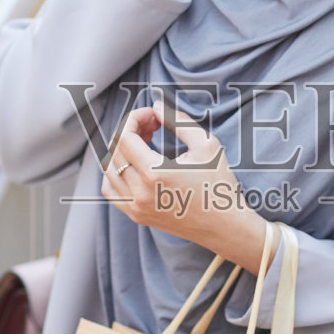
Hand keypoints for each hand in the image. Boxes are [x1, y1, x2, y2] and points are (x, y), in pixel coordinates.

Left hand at [100, 100, 274, 273]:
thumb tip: (156, 107)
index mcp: (155, 174)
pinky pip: (112, 191)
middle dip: (131, 130)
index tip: (152, 115)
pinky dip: (115, 173)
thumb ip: (179, 121)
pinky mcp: (137, 216)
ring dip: (121, 150)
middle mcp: (139, 193)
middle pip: (115, 150)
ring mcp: (135, 207)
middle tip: (154, 125)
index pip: (125, 136)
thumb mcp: (206, 144)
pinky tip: (134, 165)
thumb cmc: (219, 184)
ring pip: (109, 169)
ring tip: (145, 143)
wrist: (225, 226)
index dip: (135, 118)